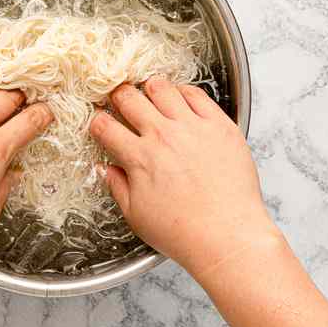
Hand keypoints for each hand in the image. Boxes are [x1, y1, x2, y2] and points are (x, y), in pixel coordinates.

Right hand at [91, 79, 280, 280]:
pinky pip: (197, 94)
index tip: (101, 123)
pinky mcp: (220, 126)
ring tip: (152, 98)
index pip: (105, 125)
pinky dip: (183, 92)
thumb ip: (118, 187)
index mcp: (139, 158)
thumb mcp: (136, 216)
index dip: (97, 121)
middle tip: (122, 103)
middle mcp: (163, 136)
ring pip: (161, 88)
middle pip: (128, 97)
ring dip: (150, 90)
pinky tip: (181, 101)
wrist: (230, 238)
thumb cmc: (185, 233)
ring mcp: (193, 128)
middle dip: (118, 97)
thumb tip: (109, 169)